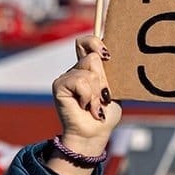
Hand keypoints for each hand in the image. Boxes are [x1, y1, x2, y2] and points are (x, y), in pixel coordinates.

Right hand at [51, 36, 121, 161]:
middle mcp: (77, 68)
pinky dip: (88, 96)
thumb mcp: (114, 89)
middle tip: (104, 96)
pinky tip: (85, 106)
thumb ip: (112, 72)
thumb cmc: (106, 113)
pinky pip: (80, 81)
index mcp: (91, 67)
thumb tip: (112, 55)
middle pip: (94, 56)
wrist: (94, 133)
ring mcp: (67, 76)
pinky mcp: (59, 85)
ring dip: (97, 92)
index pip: (87, 42)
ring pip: (90, 70)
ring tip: (95, 105)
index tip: (108, 55)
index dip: (95, 41)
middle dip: (104, 79)